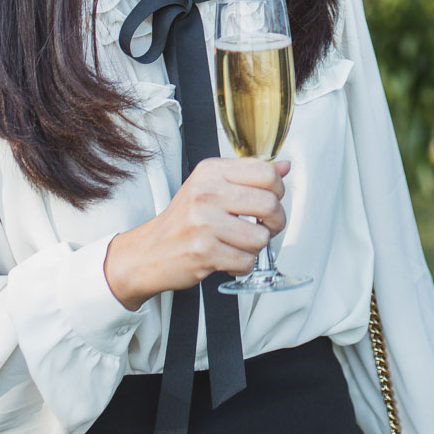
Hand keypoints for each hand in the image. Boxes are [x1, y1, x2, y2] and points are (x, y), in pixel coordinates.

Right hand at [103, 157, 289, 308]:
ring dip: (256, 248)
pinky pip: (246, 261)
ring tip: (241, 245)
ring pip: (261, 237)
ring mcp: (204, 222)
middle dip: (275, 222)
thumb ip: (248, 176)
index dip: (278, 190)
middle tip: (265, 227)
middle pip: (269, 204)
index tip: (271, 200)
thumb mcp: (211, 187)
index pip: (266, 172)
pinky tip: (231, 259)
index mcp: (211, 171)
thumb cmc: (183, 220)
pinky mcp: (204, 251)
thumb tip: (285, 167)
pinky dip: (243, 265)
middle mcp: (207, 193)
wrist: (149, 252)